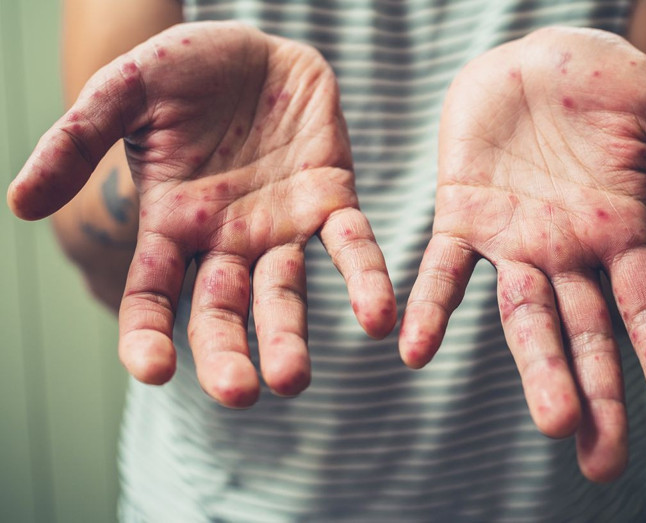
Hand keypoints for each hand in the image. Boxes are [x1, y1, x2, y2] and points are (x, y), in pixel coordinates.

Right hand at [7, 21, 395, 405]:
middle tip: (241, 394)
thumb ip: (78, 141)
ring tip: (294, 379)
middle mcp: (226, 239)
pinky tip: (378, 317)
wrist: (259, 47)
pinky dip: (364, 280)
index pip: (152, 295)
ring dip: (291, 336)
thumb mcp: (125, 91)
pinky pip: (351, 246)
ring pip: (284, 293)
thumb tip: (19, 204)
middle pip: (222, 311)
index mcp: (171, 223)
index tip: (153, 370)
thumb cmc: (187, 69)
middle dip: (229, 354)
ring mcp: (280, 226)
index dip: (148, 334)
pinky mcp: (331, 200)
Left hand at [399, 27, 645, 480]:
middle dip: (595, 395)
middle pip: (586, 335)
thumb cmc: (600, 81)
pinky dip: (430, 307)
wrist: (527, 56)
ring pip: (522, 316)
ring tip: (551, 421)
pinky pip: (443, 270)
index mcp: (621, 232)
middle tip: (599, 463)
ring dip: (534, 367)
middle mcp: (567, 251)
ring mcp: (513, 240)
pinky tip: (414, 349)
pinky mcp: (461, 215)